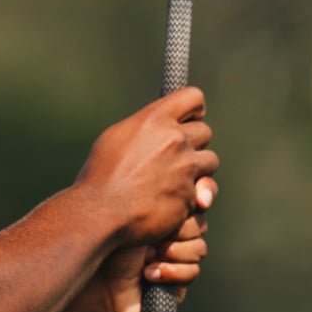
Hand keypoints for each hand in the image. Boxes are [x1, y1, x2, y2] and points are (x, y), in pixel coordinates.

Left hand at [71, 178, 215, 311]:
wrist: (94, 280)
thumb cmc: (107, 239)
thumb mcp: (136, 210)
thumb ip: (164, 193)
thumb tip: (202, 194)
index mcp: (157, 206)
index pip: (194, 196)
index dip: (201, 196)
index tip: (200, 201)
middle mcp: (166, 230)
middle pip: (200, 223)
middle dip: (181, 230)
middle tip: (156, 236)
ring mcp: (171, 256)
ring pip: (198, 249)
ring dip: (173, 254)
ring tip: (147, 259)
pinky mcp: (174, 281)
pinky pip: (191, 272)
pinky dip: (171, 273)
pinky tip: (148, 275)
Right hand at [73, 88, 216, 247]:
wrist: (102, 213)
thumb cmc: (102, 174)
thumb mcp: (117, 137)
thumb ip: (146, 128)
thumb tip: (164, 126)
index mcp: (154, 119)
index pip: (193, 98)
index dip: (194, 110)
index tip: (189, 120)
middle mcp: (175, 139)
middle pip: (205, 132)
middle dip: (194, 143)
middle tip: (175, 156)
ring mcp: (186, 168)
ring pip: (210, 162)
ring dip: (197, 169)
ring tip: (173, 179)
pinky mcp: (192, 195)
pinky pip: (202, 192)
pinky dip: (190, 196)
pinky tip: (168, 201)